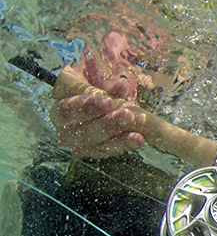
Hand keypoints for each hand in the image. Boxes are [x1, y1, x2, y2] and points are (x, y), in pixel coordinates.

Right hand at [50, 33, 145, 157]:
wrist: (96, 103)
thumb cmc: (91, 91)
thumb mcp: (94, 83)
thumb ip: (105, 86)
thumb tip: (121, 85)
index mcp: (59, 109)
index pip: (67, 111)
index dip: (87, 108)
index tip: (108, 101)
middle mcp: (65, 130)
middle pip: (83, 132)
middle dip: (107, 124)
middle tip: (127, 115)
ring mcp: (79, 145)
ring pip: (96, 146)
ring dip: (118, 139)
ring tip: (137, 134)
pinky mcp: (95, 152)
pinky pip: (109, 151)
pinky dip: (124, 145)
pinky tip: (138, 141)